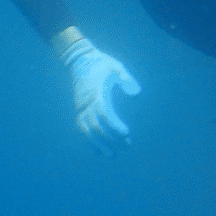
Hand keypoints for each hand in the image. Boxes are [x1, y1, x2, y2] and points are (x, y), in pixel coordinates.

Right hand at [52, 28, 140, 155]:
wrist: (79, 60)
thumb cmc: (101, 63)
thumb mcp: (116, 66)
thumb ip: (126, 78)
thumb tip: (136, 93)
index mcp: (97, 93)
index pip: (105, 113)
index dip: (115, 125)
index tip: (126, 133)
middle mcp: (86, 103)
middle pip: (97, 126)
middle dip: (111, 138)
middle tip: (127, 146)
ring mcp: (80, 108)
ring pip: (86, 131)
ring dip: (99, 144)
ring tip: (112, 155)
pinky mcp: (79, 110)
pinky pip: (82, 128)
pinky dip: (89, 141)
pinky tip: (98, 151)